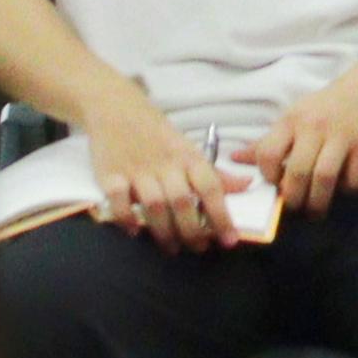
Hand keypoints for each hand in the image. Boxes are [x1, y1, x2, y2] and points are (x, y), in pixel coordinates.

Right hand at [86, 94, 233, 251]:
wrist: (116, 108)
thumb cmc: (157, 134)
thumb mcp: (189, 149)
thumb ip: (215, 173)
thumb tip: (247, 186)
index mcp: (188, 157)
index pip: (211, 188)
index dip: (222, 216)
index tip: (230, 240)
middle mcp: (165, 164)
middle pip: (183, 202)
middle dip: (193, 231)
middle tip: (198, 248)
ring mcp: (137, 169)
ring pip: (155, 204)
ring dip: (164, 231)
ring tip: (172, 248)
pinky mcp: (110, 173)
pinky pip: (119, 200)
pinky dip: (126, 218)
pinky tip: (134, 231)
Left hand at [257, 57, 357, 218]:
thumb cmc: (329, 105)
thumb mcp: (296, 116)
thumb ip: (269, 140)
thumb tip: (235, 158)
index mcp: (292, 120)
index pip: (267, 154)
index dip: (269, 177)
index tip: (276, 187)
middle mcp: (314, 126)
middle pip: (297, 173)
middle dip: (295, 200)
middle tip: (297, 208)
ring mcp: (343, 135)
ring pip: (324, 179)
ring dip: (319, 203)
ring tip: (317, 210)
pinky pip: (354, 179)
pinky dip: (348, 190)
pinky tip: (344, 188)